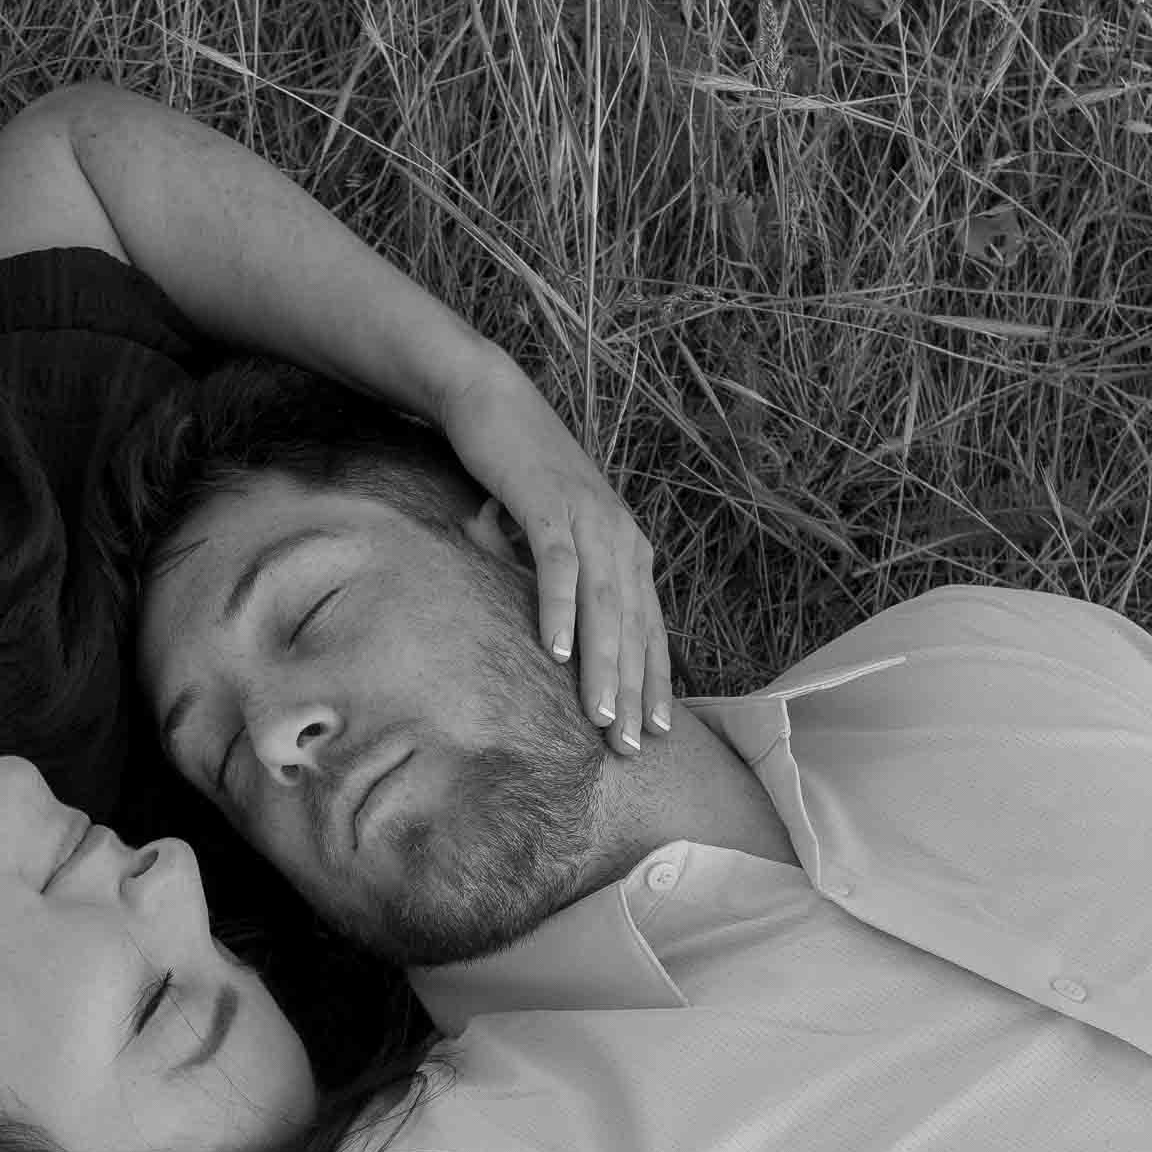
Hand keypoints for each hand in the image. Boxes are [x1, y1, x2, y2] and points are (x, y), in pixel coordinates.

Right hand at [434, 366, 671, 752]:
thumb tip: (554, 639)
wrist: (494, 405)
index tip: (656, 733)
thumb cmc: (522, 477)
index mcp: (627, 549)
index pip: (648, 628)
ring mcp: (588, 519)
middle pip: (632, 627)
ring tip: (599, 716)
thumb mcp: (552, 539)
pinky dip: (560, 608)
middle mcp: (620, 536)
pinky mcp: (548, 504)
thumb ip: (562, 584)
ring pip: (603, 604)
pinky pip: (557, 565)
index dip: (654, 682)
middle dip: (633, 691)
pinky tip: (558, 650)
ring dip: (603, 664)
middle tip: (628, 747)